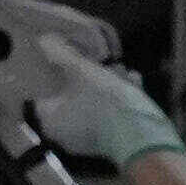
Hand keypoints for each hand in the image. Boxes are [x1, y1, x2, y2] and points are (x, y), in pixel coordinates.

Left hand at [3, 36, 178, 171]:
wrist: (144, 137)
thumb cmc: (105, 102)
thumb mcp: (83, 71)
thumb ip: (62, 54)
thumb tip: (45, 40)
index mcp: (50, 119)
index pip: (41, 91)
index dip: (52, 72)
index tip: (65, 60)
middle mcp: (63, 134)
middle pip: (69, 95)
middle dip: (88, 75)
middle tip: (103, 63)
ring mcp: (85, 141)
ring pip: (91, 104)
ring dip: (107, 84)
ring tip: (123, 71)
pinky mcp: (107, 144)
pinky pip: (106, 116)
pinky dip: (117, 100)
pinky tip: (133, 84)